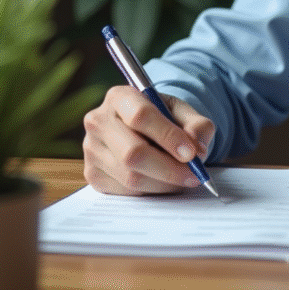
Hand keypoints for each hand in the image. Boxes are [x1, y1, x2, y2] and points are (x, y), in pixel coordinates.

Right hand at [82, 85, 215, 195]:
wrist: (142, 129)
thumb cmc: (163, 118)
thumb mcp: (183, 112)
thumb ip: (196, 125)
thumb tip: (197, 151)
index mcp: (119, 97)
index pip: (141, 116)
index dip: (168, 137)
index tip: (191, 153)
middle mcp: (98, 122)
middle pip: (133, 153)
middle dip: (169, 168)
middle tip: (194, 174)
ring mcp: (91, 150)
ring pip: (130, 176)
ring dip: (164, 183)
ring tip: (184, 179)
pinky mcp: (93, 174)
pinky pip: (125, 192)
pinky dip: (152, 192)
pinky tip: (165, 183)